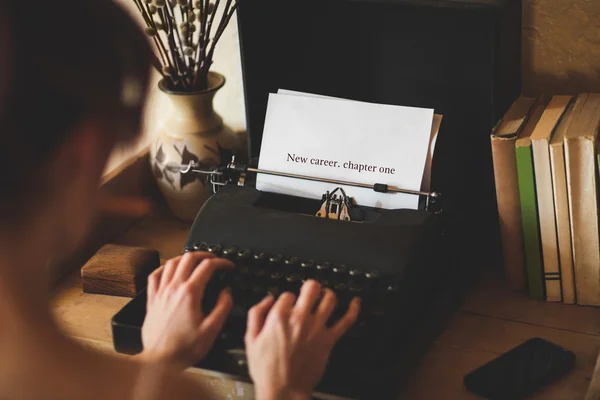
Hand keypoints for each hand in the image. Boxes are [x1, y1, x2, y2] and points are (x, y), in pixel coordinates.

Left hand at [139, 252, 232, 368]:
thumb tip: (226, 292)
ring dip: (185, 258)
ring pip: (171, 263)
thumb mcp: (212, 330)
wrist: (160, 360)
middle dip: (204, 254)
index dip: (221, 262)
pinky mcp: (151, 300)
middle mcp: (174, 289)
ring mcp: (161, 293)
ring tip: (194, 261)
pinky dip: (163, 268)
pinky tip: (168, 270)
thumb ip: (222, 307)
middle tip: (214, 259)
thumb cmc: (184, 348)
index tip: (228, 266)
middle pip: (188, 258)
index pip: (207, 266)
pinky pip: (154, 276)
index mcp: (190, 293)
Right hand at [245, 280, 360, 399]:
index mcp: (279, 317)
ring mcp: (316, 328)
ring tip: (325, 295)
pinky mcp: (328, 340)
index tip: (287, 306)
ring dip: (328, 294)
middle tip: (309, 292)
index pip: (288, 294)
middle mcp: (300, 318)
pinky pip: (346, 321)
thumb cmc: (266, 369)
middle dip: (310, 287)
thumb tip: (268, 299)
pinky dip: (353, 310)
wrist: (283, 390)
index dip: (287, 299)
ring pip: (329, 299)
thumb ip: (256, 314)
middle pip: (311, 288)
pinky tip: (355, 302)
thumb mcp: (250, 339)